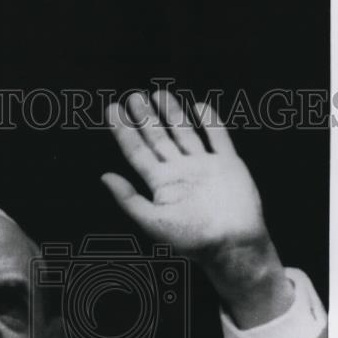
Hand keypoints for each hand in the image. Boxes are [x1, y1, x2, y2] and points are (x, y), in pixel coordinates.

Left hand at [102, 90, 292, 325]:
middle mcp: (180, 172)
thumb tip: (105, 177)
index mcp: (161, 184)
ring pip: (185, 133)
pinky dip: (210, 121)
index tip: (113, 111)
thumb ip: (129, 199)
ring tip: (159, 93)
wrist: (232, 244)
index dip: (124, 132)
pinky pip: (218, 137)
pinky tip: (198, 106)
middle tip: (134, 97)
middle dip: (145, 118)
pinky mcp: (228, 164)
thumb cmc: (192, 239)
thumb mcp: (153, 222)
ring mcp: (203, 166)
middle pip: (159, 139)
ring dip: (172, 114)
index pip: (137, 152)